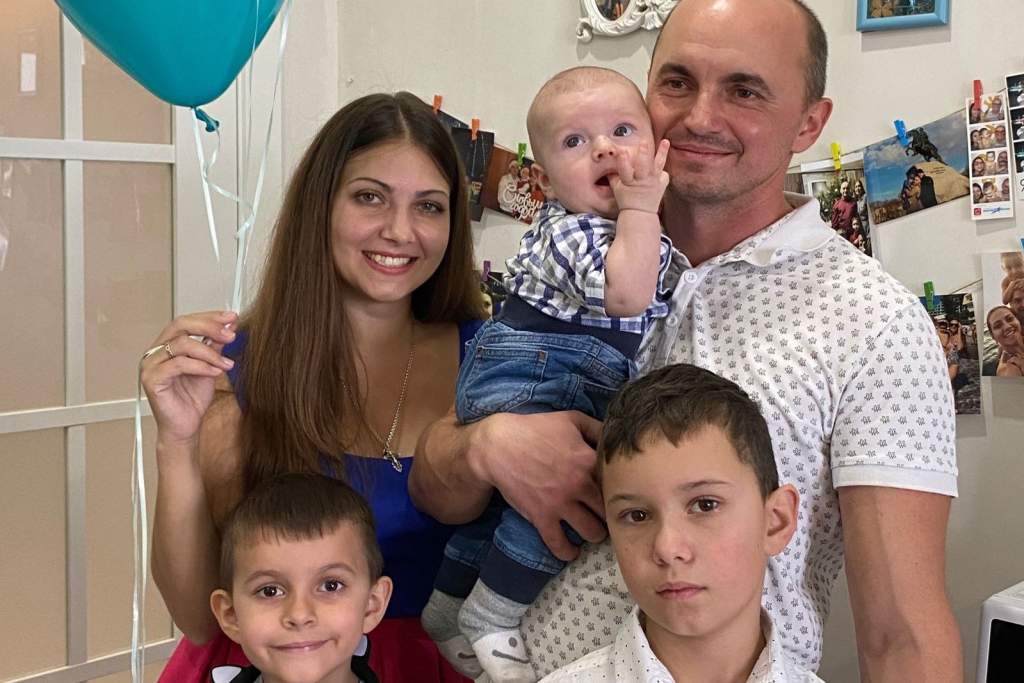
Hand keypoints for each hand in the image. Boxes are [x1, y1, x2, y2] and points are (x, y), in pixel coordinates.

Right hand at [141, 311, 237, 446]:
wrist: (186, 426)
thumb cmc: (193, 398)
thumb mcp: (210, 366)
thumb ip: (215, 345)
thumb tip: (230, 325)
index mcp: (166, 344)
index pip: (186, 321)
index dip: (209, 317)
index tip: (232, 317)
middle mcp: (155, 351)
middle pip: (180, 325)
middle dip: (209, 327)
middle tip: (231, 334)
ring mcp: (151, 364)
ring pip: (181, 345)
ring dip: (209, 352)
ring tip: (226, 364)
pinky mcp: (152, 379)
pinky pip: (178, 365)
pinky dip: (200, 366)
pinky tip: (215, 372)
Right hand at [472, 411, 605, 560]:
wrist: (498, 445)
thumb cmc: (535, 429)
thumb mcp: (571, 419)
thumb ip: (597, 427)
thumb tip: (615, 436)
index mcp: (590, 460)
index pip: (618, 482)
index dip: (621, 489)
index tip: (620, 493)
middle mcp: (580, 485)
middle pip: (609, 510)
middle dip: (611, 515)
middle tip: (609, 516)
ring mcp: (561, 504)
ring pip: (592, 532)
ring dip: (595, 534)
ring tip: (593, 532)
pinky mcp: (542, 517)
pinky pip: (559, 543)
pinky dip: (567, 552)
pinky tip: (571, 552)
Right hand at [610, 138, 669, 213]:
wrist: (639, 213)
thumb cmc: (626, 199)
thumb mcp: (616, 188)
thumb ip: (613, 174)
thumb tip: (610, 159)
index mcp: (628, 182)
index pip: (624, 170)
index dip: (622, 161)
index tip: (621, 152)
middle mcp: (641, 182)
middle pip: (642, 166)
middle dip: (643, 154)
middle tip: (644, 142)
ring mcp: (652, 183)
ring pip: (657, 166)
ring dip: (661, 153)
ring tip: (665, 141)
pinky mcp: (661, 185)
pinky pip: (664, 174)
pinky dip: (662, 169)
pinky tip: (662, 159)